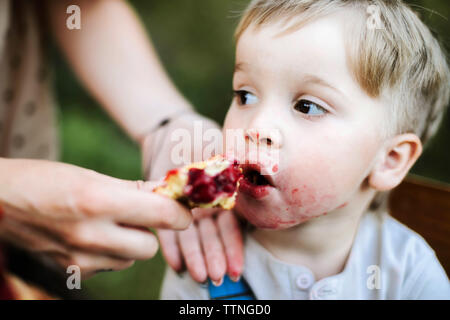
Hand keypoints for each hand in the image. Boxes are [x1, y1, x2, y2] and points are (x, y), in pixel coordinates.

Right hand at [0, 158, 191, 278]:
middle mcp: (90, 236)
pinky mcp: (71, 273)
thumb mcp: (90, 175)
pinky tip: (88, 237)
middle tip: (135, 214)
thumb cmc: (43, 181)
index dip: (179, 213)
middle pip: (150, 246)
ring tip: (105, 224)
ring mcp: (79, 260)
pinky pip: (109, 266)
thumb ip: (133, 189)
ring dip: (128, 243)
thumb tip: (168, 192)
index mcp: (98, 201)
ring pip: (131, 259)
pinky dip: (108, 254)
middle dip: (150, 231)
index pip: (161, 215)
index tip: (182, 210)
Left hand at [141, 111, 244, 283]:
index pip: (230, 226)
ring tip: (200, 277)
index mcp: (222, 195)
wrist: (172, 128)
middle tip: (216, 278)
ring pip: (191, 237)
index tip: (235, 268)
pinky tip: (176, 265)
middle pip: (211, 236)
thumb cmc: (200, 134)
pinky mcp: (163, 206)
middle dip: (214, 257)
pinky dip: (171, 248)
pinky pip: (167, 229)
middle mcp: (205, 206)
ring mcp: (185, 208)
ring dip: (196, 257)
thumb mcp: (217, 146)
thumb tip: (242, 183)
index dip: (233, 247)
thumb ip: (228, 167)